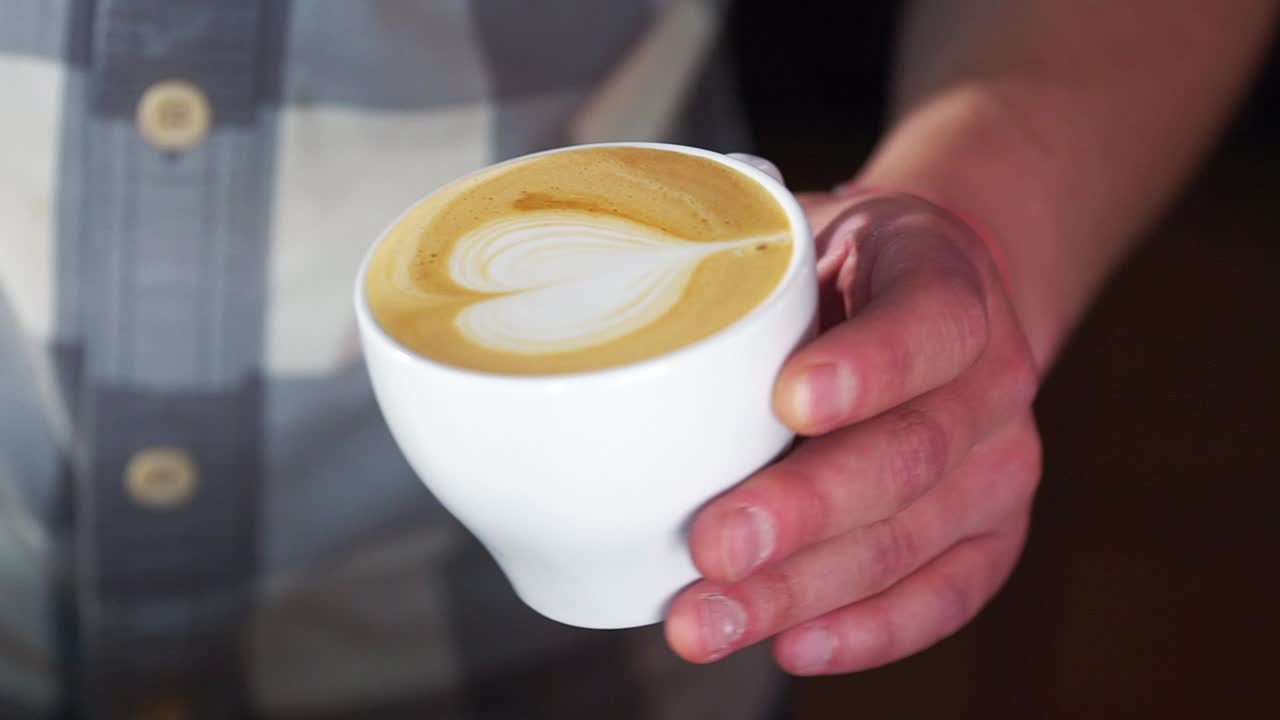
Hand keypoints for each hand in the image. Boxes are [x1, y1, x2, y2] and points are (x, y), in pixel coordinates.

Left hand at [664, 191, 1042, 673]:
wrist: (927, 298)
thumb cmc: (840, 274)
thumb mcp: (800, 240)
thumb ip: (739, 274)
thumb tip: (612, 325)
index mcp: (947, 279)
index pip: (929, 323)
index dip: (867, 367)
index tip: (788, 401)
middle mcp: (992, 377)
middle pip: (910, 454)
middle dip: (805, 510)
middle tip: (714, 544)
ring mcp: (1000, 462)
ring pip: (911, 539)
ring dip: (805, 589)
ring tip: (710, 618)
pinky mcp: (993, 532)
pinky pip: (945, 596)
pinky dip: (867, 630)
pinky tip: (792, 644)